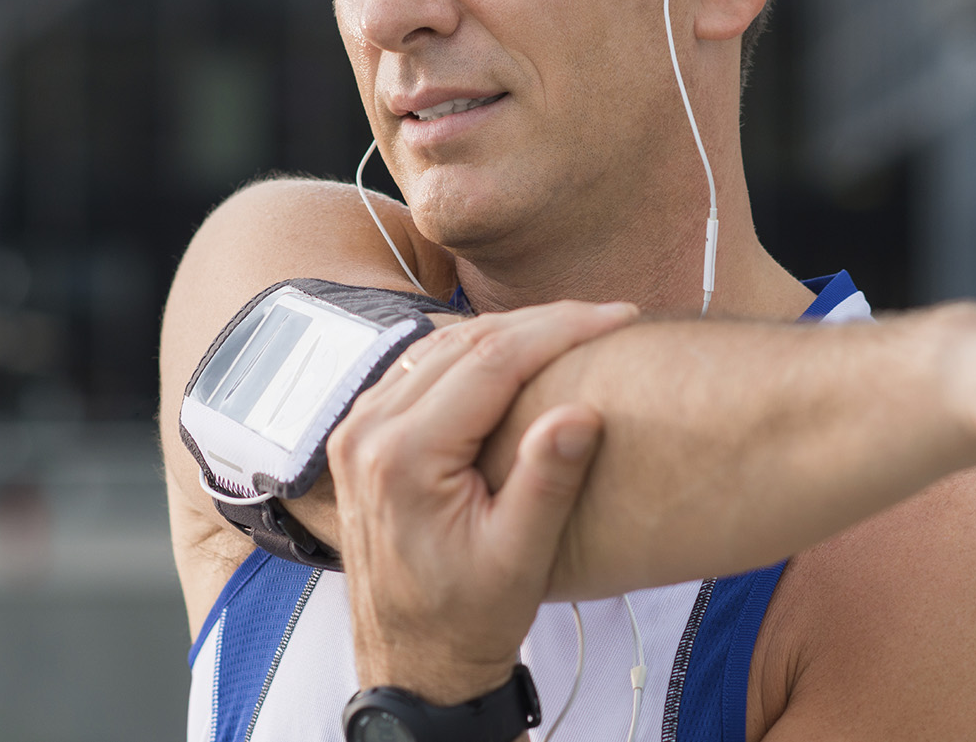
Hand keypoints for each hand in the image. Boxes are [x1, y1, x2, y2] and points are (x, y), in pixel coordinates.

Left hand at [326, 299, 638, 701]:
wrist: (413, 660)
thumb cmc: (469, 618)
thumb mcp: (519, 557)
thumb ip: (546, 482)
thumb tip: (581, 411)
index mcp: (403, 457)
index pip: (491, 360)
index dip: (560, 330)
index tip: (617, 317)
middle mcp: (368, 431)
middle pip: (465, 341)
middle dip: (542, 322)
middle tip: (606, 315)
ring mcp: (357, 429)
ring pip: (440, 346)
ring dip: (508, 330)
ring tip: (573, 327)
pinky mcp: (362, 435)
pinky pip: (421, 368)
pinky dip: (474, 351)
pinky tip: (518, 353)